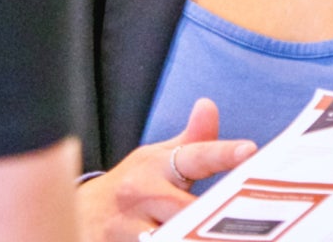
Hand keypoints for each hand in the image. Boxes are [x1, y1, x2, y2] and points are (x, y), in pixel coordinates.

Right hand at [76, 97, 256, 241]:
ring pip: (171, 237)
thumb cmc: (132, 186)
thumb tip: (209, 105)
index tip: (249, 150)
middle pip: (189, 208)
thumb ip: (192, 141)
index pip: (195, 156)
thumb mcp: (157, 159)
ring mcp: (126, 225)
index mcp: (157, 165)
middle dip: (215, 219)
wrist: (82, 213)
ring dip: (192, 238)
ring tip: (222, 236)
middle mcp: (141, 192)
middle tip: (251, 226)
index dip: (222, 153)